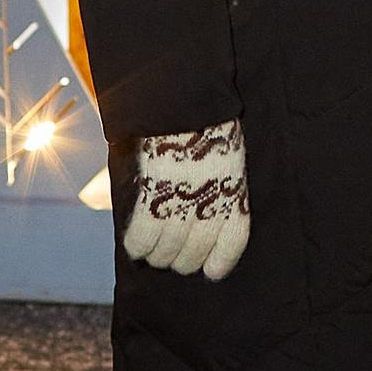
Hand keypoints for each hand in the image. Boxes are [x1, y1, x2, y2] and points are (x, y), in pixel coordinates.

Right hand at [121, 123, 249, 277]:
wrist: (184, 98)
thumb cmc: (206, 124)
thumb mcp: (223, 154)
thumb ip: (217, 186)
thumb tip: (199, 212)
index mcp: (234, 189)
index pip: (234, 239)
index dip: (222, 261)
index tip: (213, 273)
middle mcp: (211, 199)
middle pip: (196, 250)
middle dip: (185, 261)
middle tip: (176, 261)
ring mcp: (182, 198)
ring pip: (169, 249)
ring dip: (160, 258)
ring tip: (156, 257)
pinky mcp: (154, 193)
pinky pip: (143, 235)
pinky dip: (138, 246)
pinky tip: (137, 248)